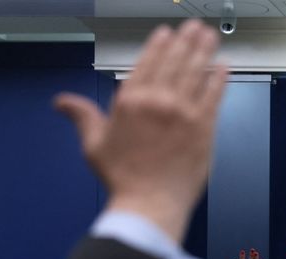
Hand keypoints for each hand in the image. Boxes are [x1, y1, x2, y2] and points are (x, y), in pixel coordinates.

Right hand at [54, 19, 228, 242]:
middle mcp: (157, 101)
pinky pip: (213, 97)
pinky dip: (219, 80)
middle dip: (186, 41)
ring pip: (196, 73)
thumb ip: (82, 116)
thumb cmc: (122, 178)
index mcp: (130, 101)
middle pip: (175, 62)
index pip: (148, 63)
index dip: (160, 45)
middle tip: (195, 26)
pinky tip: (224, 67)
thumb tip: (61, 101)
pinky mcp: (203, 128)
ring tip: (210, 36)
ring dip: (204, 51)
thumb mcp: (94, 145)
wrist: (149, 203)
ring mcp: (183, 113)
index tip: (167, 33)